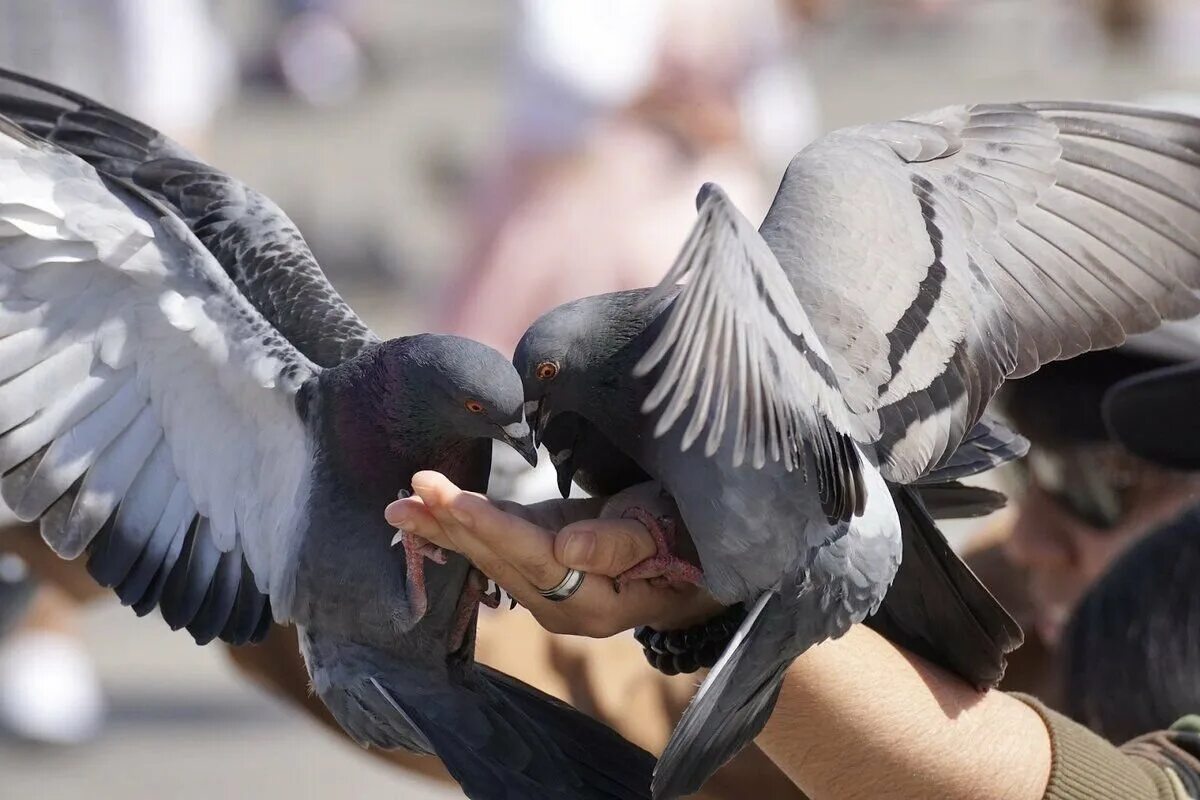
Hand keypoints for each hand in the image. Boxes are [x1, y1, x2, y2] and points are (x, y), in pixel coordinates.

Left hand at [384, 472, 721, 636]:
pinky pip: (497, 546)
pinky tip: (428, 514)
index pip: (530, 558)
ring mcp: (548, 587)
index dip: (487, 526)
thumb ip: (618, 545)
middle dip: (451, 525)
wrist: (700, 556)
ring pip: (489, 555)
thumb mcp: (665, 533)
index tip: (445, 498)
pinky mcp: (543, 561)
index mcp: (593, 603)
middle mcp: (561, 605)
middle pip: (499, 559)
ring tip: (402, 504)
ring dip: (445, 528)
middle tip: (408, 491)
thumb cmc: (690, 539)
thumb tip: (567, 551)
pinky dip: (462, 527)